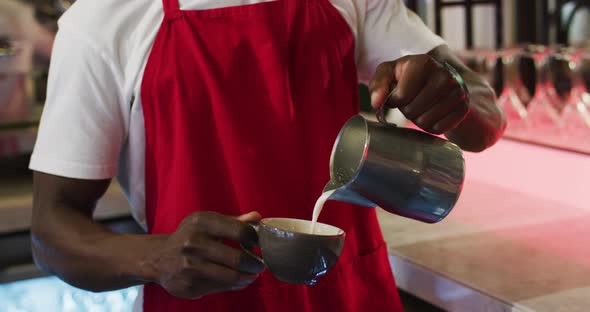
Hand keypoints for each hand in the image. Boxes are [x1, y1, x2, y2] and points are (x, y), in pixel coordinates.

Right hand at [147, 211, 264, 298]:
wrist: (158, 258)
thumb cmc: (190, 236)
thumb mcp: (208, 222)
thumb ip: (234, 221)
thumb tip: (258, 217)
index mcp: (201, 222)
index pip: (240, 231)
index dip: (254, 239)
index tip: (257, 244)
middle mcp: (194, 243)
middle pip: (238, 258)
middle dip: (255, 264)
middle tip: (260, 265)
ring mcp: (190, 266)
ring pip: (231, 277)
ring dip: (247, 277)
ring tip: (251, 274)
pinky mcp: (188, 285)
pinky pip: (221, 288)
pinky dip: (234, 285)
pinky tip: (237, 280)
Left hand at [369, 55, 469, 134]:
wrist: (438, 81)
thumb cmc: (406, 77)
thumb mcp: (388, 74)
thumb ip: (378, 85)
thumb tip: (376, 103)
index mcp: (423, 62)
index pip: (402, 96)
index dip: (394, 100)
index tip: (397, 95)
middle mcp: (444, 74)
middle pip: (413, 111)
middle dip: (407, 110)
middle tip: (411, 101)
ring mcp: (457, 91)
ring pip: (426, 122)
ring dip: (418, 119)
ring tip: (421, 107)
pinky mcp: (463, 107)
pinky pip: (440, 129)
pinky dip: (432, 126)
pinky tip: (432, 114)